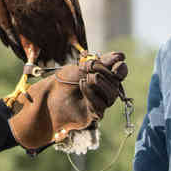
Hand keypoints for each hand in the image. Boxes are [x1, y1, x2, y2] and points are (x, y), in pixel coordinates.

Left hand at [8, 51, 127, 151]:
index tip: (116, 62)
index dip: (120, 67)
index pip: (121, 72)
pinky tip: (82, 85)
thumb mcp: (83, 66)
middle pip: (116, 82)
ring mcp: (101, 102)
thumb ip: (102, 62)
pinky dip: (91, 93)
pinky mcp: (94, 114)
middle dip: (102, 71)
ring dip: (97, 83)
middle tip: (86, 68)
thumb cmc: (64, 80)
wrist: (49, 96)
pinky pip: (101, 105)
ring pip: (111, 94)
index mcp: (105, 76)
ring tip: (83, 78)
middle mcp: (105, 90)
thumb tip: (121, 56)